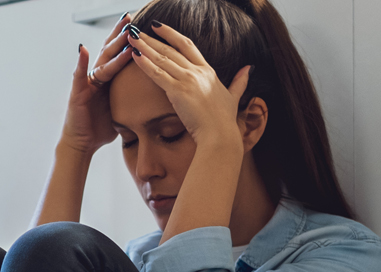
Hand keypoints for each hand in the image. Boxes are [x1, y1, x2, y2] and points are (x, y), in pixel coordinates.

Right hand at [59, 13, 137, 156]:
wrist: (81, 145)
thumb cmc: (99, 130)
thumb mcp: (121, 112)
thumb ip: (131, 102)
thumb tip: (151, 103)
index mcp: (108, 81)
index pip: (120, 57)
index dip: (129, 43)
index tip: (140, 29)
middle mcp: (96, 78)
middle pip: (110, 52)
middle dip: (121, 35)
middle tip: (131, 19)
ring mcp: (86, 83)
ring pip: (101, 61)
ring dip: (112, 46)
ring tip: (122, 32)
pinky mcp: (77, 93)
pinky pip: (79, 75)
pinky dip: (80, 62)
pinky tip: (82, 49)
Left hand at [126, 22, 251, 145]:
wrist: (220, 135)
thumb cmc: (224, 120)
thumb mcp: (234, 96)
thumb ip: (240, 81)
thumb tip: (249, 68)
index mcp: (208, 71)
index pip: (187, 45)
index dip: (171, 34)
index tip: (158, 26)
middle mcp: (197, 72)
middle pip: (170, 49)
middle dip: (152, 39)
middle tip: (137, 31)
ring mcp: (188, 80)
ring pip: (162, 59)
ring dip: (145, 47)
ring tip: (131, 39)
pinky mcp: (178, 92)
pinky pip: (158, 74)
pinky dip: (145, 64)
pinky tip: (135, 56)